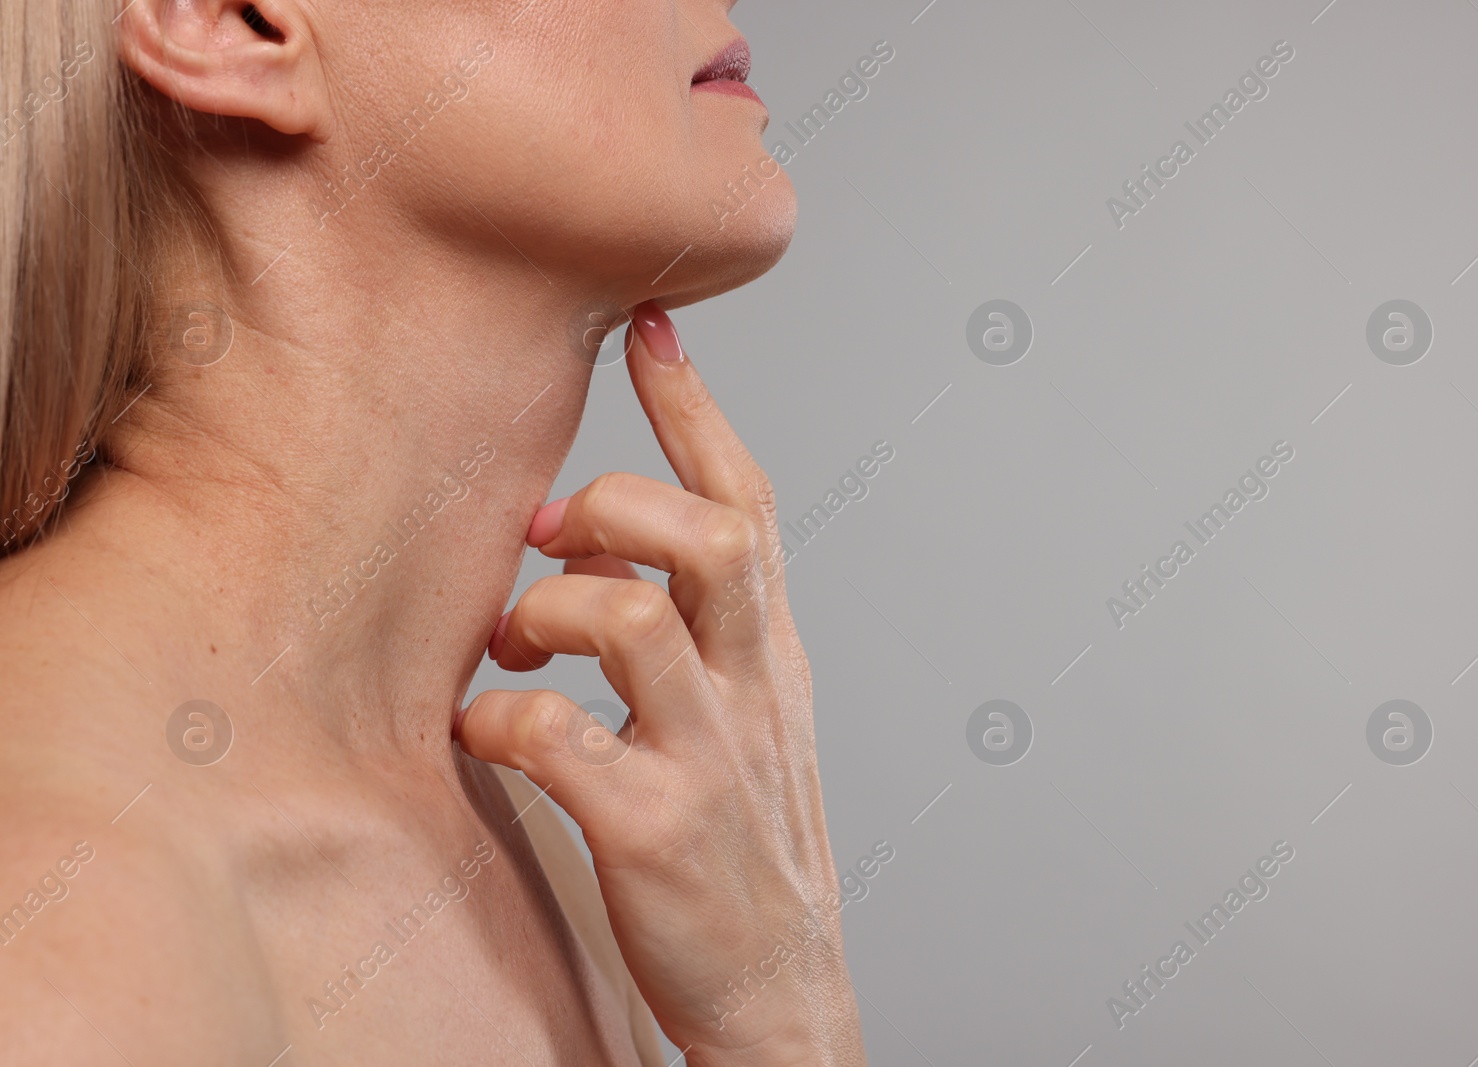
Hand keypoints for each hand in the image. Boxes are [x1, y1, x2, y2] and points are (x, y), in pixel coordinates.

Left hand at [456, 301, 866, 1066]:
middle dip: (619, 503)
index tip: (647, 324)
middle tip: (552, 534)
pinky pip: (560, 738)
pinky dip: (503, 719)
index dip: (694, 408)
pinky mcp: (657, 830)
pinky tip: (490, 734)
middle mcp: (754, 689)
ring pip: (632, 618)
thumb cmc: (744, 843)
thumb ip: (686, 626)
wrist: (782, 990)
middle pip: (715, 534)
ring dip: (550, 608)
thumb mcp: (745, 717)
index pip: (750, 503)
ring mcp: (712, 758)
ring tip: (518, 642)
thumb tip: (578, 544)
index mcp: (771, 653)